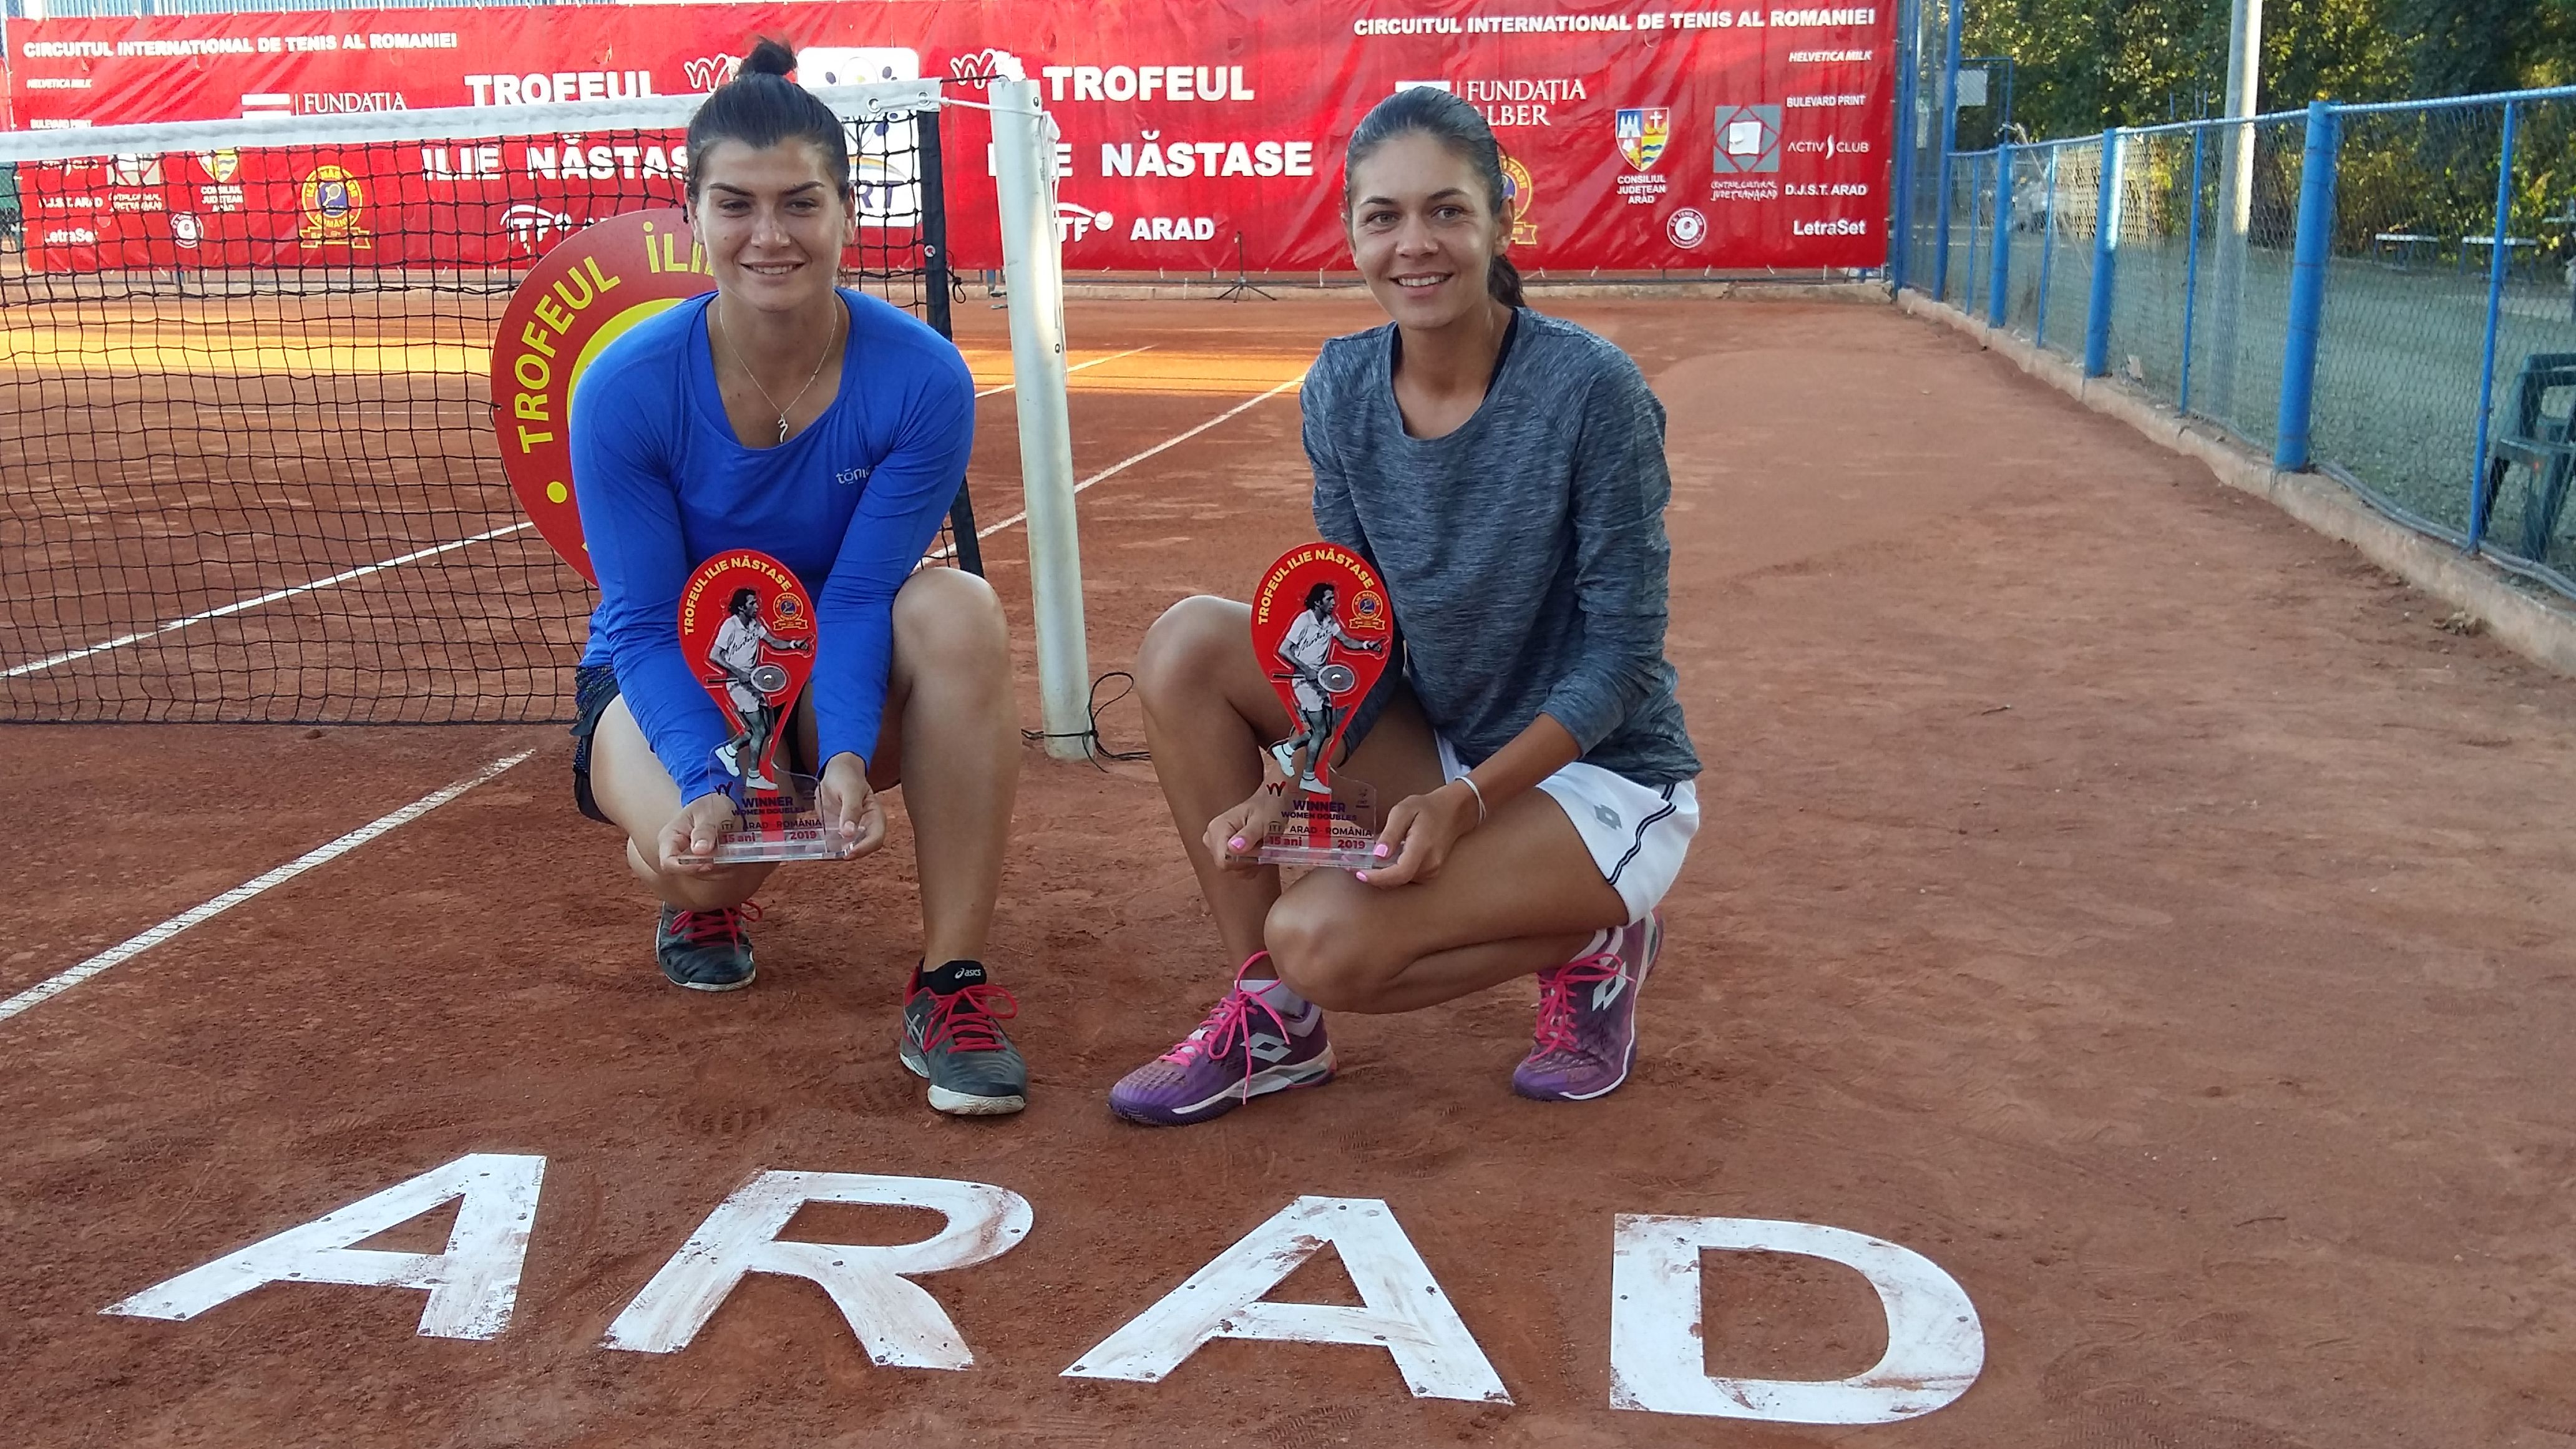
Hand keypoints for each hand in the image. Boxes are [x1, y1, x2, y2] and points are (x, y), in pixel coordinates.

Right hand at [659, 793, 745, 875]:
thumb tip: (700, 850)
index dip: (686, 867)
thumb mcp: (707, 812)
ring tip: (733, 850)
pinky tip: (734, 855)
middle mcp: (677, 853)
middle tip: (727, 854)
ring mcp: (692, 860)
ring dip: (721, 867)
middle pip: (688, 871)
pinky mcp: (705, 864)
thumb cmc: (709, 805)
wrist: (720, 805)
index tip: (707, 863)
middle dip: (710, 866)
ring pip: (704, 875)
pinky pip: (715, 873)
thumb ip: (704, 830)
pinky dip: (727, 868)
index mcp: (670, 838)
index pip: (668, 862)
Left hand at [816, 753, 888, 859]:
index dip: (864, 848)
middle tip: (831, 854)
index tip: (849, 852)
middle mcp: (865, 827)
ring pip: (845, 849)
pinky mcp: (836, 831)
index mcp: (875, 817)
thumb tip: (849, 833)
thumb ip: (851, 810)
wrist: (836, 770)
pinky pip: (831, 844)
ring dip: (833, 854)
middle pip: (862, 849)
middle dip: (847, 854)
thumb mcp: (850, 789)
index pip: (876, 838)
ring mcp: (850, 831)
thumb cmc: (848, 776)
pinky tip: (811, 849)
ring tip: (818, 853)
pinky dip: (822, 848)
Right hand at [1205, 783, 1291, 872]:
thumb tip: (1233, 848)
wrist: (1272, 802)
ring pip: (1233, 868)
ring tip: (1260, 844)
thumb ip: (1248, 835)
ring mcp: (1217, 844)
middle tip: (1262, 845)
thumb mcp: (1262, 821)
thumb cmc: (1268, 808)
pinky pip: (1237, 867)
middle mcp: (1212, 837)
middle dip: (1248, 861)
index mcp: (1217, 828)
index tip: (1259, 849)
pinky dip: (1250, 862)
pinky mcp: (1224, 850)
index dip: (1244, 860)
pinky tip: (1257, 849)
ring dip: (1251, 861)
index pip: (1223, 860)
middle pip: (1227, 865)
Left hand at [1355, 779, 1480, 888]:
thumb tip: (1378, 855)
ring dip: (1380, 874)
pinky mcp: (1429, 873)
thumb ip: (1390, 834)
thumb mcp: (1403, 811)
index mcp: (1422, 848)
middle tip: (1350, 863)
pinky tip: (1380, 860)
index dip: (1376, 877)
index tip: (1358, 872)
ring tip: (1361, 860)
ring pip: (1399, 880)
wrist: (1454, 812)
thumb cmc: (1428, 808)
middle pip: (1396, 880)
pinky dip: (1390, 872)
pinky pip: (1405, 877)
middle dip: (1372, 875)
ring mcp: (1431, 871)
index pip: (1399, 873)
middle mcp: (1429, 865)